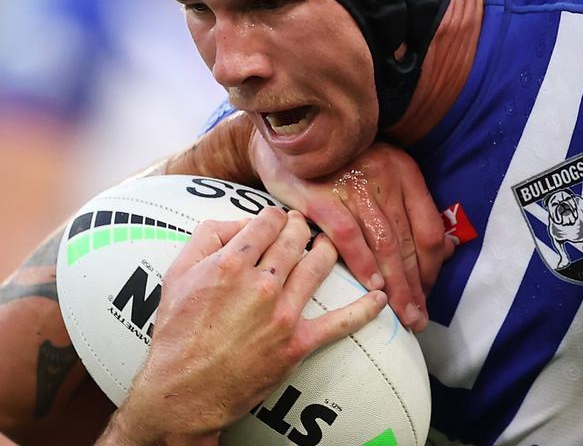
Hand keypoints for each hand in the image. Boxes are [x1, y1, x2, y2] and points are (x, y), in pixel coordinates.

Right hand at [110, 209, 385, 442]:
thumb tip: (241, 221)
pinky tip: (380, 297)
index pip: (269, 221)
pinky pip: (341, 321)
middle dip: (303, 227)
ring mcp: (282, 314)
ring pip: (320, 264)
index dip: (276, 217)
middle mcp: (260, 285)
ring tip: (331, 245)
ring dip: (330, 249)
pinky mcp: (298, 343)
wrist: (183, 391)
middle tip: (304, 228)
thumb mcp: (177, 274)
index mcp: (230, 264)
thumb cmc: (177, 334)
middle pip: (297, 238)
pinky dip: (365, 308)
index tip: (278, 221)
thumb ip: (207, 238)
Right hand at [250, 135, 452, 332]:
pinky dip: (362, 264)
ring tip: (402, 316)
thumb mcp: (384, 174)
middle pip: (408, 242)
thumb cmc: (340, 163)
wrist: (287, 133)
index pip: (429, 228)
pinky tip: (371, 287)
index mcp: (405, 172)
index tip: (428, 295)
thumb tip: (447, 248)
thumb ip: (412, 209)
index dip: (432, 267)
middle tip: (419, 319)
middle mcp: (385, 178)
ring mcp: (354, 187)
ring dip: (395, 285)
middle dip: (415, 287)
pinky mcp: (322, 197)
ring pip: (384, 244)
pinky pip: (348, 236)